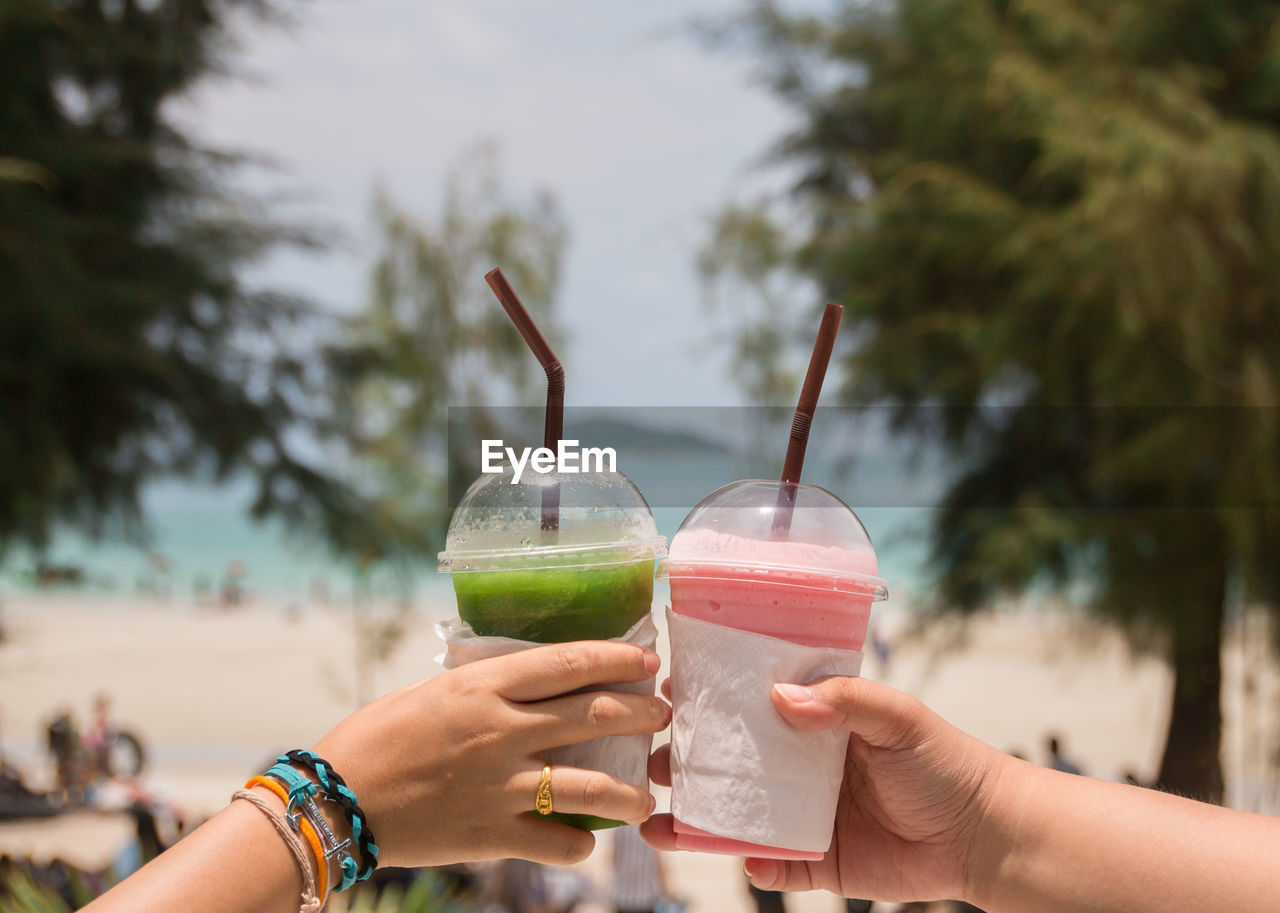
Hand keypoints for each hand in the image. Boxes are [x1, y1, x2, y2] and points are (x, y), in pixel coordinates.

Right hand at [314, 641, 669, 867]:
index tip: (648, 660)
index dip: (617, 659)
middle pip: (594, 715)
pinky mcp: (493, 835)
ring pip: (592, 786)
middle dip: (641, 713)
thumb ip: (484, 686)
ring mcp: (501, 785)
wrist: (334, 801)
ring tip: (646, 796)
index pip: (569, 663)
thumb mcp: (433, 691)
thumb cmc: (376, 736)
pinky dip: (579, 844)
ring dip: (630, 792)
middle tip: (662, 714)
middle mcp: (501, 731)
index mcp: (484, 686)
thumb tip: (529, 680)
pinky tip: (585, 841)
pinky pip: (558, 842)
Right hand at [640, 676, 1004, 903]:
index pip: (750, 706)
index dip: (710, 700)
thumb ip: (844, 700)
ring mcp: (805, 816)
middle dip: (686, 761)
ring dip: (696, 819)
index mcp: (814, 723)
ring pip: (737, 817)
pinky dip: (750, 865)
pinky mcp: (817, 861)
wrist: (985, 834)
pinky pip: (772, 866)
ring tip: (656, 820)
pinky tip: (737, 858)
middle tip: (647, 758)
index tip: (667, 692)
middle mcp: (800, 767)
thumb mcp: (897, 716)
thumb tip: (780, 699)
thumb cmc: (944, 762)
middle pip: (731, 763)